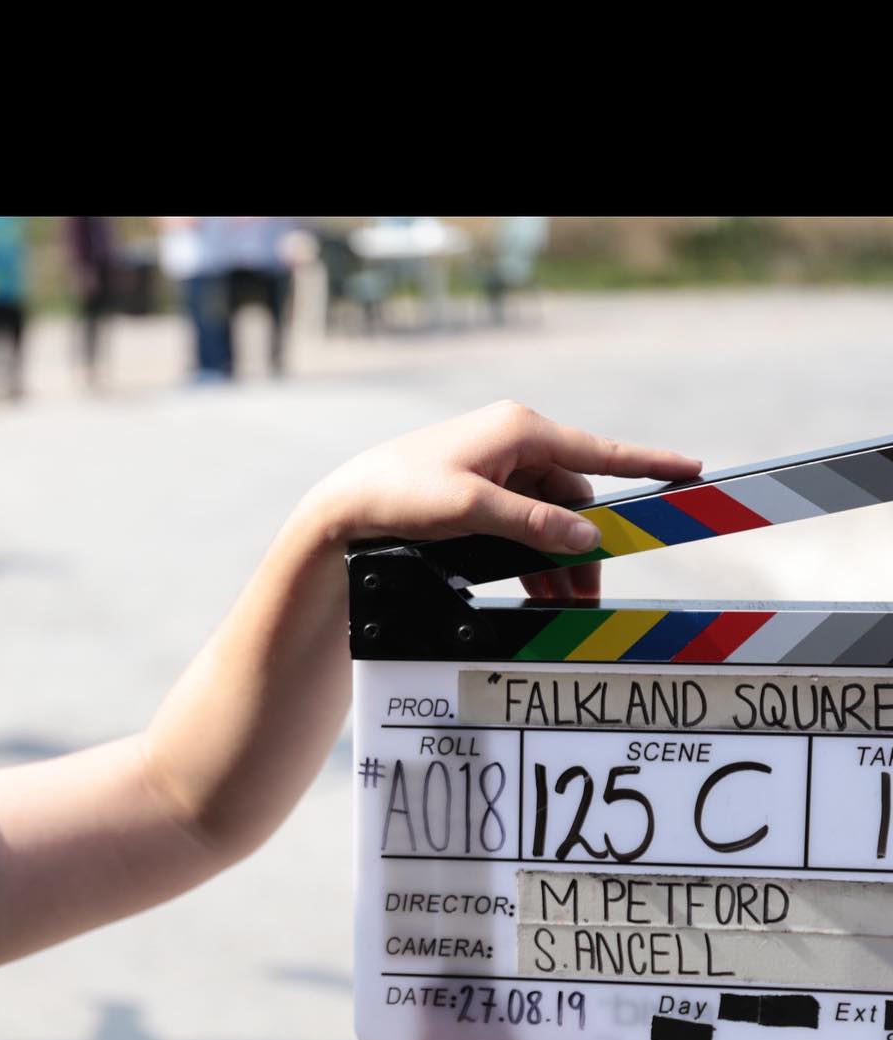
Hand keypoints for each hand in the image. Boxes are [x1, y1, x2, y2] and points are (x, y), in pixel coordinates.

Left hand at [311, 400, 700, 600]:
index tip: (693, 472)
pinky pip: (525, 527)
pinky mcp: (481, 494)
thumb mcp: (469, 510)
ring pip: (550, 520)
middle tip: (590, 598)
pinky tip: (539, 594)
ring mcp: (498, 470)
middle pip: (573, 499)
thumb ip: (531, 524)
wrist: (346, 507)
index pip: (598, 451)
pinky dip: (534, 559)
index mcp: (519, 431)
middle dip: (585, 548)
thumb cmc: (401, 494)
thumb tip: (588, 537)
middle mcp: (514, 444)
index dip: (648, 464)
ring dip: (559, 562)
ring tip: (564, 607)